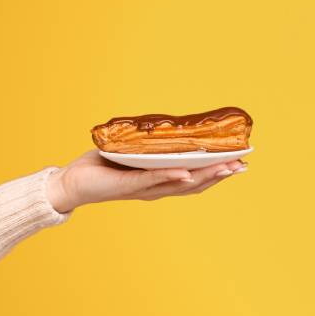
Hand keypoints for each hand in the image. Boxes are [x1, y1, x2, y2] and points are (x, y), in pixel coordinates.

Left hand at [46, 150, 247, 213]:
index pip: (196, 179)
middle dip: (220, 174)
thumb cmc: (102, 167)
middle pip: (195, 184)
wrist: (72, 183)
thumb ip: (151, 146)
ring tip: (225, 168)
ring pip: (180, 184)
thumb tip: (170, 127)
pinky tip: (185, 173)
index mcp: (160, 182)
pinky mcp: (128, 185)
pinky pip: (152, 180)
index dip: (219, 173)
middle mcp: (156, 189)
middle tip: (242, 165)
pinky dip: (170, 177)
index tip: (241, 163)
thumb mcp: (133, 153)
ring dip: (204, 176)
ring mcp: (144, 188)